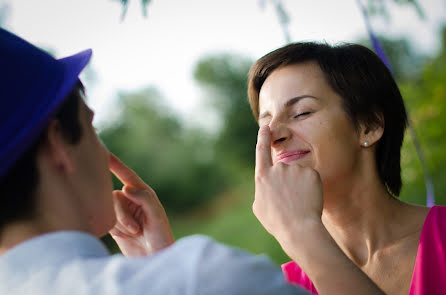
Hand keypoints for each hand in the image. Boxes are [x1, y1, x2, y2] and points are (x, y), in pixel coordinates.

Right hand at [108, 153, 173, 256]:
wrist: (154, 258)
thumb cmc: (161, 237)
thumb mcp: (157, 216)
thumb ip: (144, 199)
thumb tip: (126, 187)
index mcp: (143, 194)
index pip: (127, 175)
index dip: (115, 164)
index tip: (103, 154)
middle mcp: (131, 200)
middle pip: (114, 197)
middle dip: (122, 214)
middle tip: (136, 229)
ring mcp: (122, 213)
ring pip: (109, 210)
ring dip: (120, 224)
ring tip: (135, 234)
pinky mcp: (114, 225)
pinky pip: (106, 221)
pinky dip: (115, 229)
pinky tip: (126, 237)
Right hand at [253, 126, 323, 247]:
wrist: (298, 228)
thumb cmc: (277, 222)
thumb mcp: (259, 207)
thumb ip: (262, 189)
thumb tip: (267, 183)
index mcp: (263, 177)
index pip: (261, 151)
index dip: (263, 138)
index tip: (265, 127)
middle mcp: (278, 168)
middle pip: (283, 169)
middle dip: (287, 182)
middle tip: (290, 201)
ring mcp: (295, 169)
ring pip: (298, 174)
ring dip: (299, 185)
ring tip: (299, 203)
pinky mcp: (311, 172)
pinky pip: (311, 177)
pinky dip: (311, 187)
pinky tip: (309, 199)